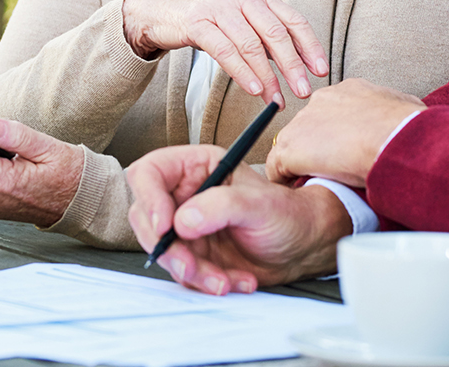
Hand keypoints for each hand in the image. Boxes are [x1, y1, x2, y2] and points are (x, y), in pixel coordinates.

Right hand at [121, 0, 326, 103]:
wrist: (161, 7)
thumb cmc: (207, 18)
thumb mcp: (241, 19)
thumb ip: (266, 37)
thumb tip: (296, 67)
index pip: (294, 21)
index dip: (310, 47)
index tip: (321, 71)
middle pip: (276, 34)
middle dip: (293, 66)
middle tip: (304, 91)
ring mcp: (220, 8)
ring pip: (252, 45)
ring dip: (268, 77)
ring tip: (276, 100)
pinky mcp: (198, 23)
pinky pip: (226, 51)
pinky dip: (242, 73)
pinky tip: (253, 90)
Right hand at [126, 145, 349, 294]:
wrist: (302, 248)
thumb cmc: (286, 214)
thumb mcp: (259, 204)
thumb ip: (221, 206)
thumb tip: (182, 220)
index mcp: (196, 167)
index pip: (149, 173)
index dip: (149, 199)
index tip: (165, 227)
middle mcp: (185, 194)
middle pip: (146, 218)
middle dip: (169, 248)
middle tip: (191, 266)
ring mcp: (186, 226)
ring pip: (162, 251)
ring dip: (190, 272)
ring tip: (224, 280)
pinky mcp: (193, 254)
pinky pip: (182, 272)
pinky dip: (205, 282)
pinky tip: (234, 281)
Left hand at [265, 78, 423, 187]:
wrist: (390, 137)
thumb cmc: (406, 127)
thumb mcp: (406, 108)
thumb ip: (395, 111)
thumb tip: (406, 119)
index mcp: (348, 90)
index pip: (332, 112)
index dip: (337, 134)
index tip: (345, 151)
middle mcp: (320, 101)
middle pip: (310, 127)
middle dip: (319, 148)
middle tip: (333, 170)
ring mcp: (302, 123)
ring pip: (293, 146)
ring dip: (303, 164)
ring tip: (317, 183)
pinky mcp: (290, 148)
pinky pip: (277, 168)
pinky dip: (285, 181)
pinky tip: (298, 191)